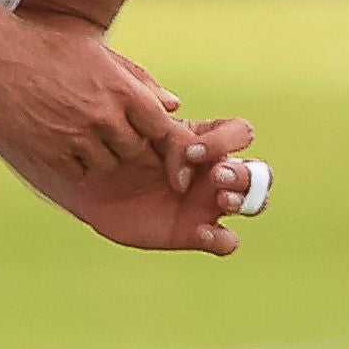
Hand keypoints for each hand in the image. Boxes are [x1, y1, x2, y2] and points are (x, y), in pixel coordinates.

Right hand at [0, 18, 209, 202]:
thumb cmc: (47, 45)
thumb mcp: (97, 50)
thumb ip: (137, 79)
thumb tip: (173, 104)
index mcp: (121, 89)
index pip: (161, 128)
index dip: (154, 131)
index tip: (140, 127)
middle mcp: (104, 116)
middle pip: (135, 149)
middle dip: (124, 141)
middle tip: (102, 126)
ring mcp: (77, 137)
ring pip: (107, 164)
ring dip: (98, 153)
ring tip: (76, 129)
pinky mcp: (51, 153)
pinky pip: (77, 172)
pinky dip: (71, 162)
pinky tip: (58, 139)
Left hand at [62, 116, 267, 257]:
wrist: (89, 182)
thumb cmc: (115, 145)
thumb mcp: (137, 128)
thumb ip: (162, 127)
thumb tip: (177, 106)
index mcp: (205, 140)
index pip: (240, 133)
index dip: (226, 141)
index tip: (192, 151)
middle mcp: (214, 173)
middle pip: (259, 172)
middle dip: (245, 175)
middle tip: (217, 177)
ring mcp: (207, 204)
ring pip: (253, 204)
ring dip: (245, 201)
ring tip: (220, 199)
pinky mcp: (194, 233)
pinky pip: (226, 241)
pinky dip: (222, 239)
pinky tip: (200, 232)